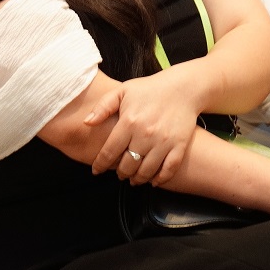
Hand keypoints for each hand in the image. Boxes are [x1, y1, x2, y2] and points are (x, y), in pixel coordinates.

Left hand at [89, 73, 203, 185]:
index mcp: (129, 122)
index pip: (109, 151)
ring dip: (137, 179)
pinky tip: (154, 181)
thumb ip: (103, 107)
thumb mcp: (123, 91)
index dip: (100, 164)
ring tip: (133, 179)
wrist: (183, 88)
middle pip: (127, 165)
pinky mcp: (179, 146)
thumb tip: (86, 122)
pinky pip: (168, 169)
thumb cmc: (150, 89)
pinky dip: (160, 179)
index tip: (96, 170)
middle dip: (120, 173)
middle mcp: (145, 135)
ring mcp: (163, 142)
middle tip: (119, 174)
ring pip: (146, 171)